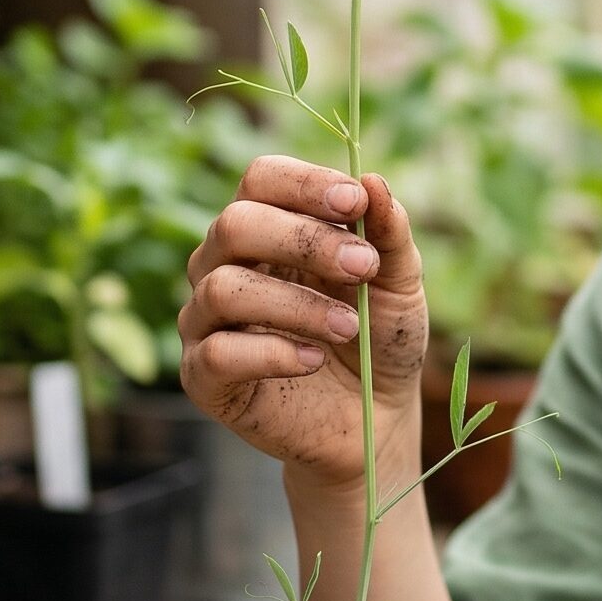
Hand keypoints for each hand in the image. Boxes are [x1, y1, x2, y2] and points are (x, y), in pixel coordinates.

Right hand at [179, 157, 427, 494]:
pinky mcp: (203, 377)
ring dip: (296, 304)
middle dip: (305, 241)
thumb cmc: (380, 339)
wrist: (375, 421)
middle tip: (363, 268)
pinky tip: (315, 360)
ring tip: (348, 326)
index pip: (260, 180)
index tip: (354, 202)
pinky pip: (217, 353)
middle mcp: (225, 266)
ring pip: (224, 288)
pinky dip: (273, 353)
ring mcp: (207, 321)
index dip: (303, 183)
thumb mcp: (399, 284)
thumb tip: (373, 182)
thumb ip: (389, 234)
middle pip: (235, 225)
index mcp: (269, 230)